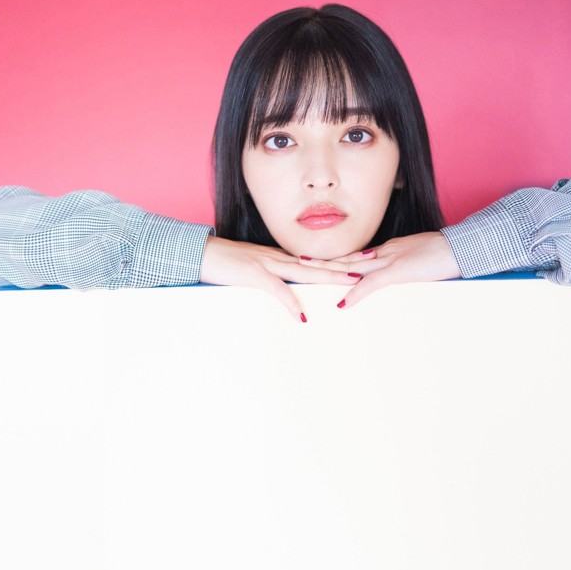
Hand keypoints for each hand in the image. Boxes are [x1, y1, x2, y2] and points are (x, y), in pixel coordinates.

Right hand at [200, 235, 364, 321]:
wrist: (200, 253)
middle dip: (345, 263)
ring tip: (350, 283)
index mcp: (280, 257)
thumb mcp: (253, 269)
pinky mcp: (253, 274)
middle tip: (371, 265)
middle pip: (319, 262)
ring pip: (305, 271)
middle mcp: (278, 258)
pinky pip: (275, 289)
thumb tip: (287, 288)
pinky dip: (289, 302)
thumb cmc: (224, 263)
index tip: (362, 260)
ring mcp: (267, 264)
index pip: (316, 259)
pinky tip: (301, 316)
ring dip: (329, 276)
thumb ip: (271, 276)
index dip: (340, 259)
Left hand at [299, 231, 460, 309]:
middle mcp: (384, 253)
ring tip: (306, 271)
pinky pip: (372, 283)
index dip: (336, 260)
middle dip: (322, 261)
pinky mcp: (398, 271)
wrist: (463, 248)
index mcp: (388, 251)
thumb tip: (393, 274)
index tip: (318, 262)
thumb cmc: (446, 253)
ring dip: (328, 271)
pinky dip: (356, 293)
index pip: (355, 256)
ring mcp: (389, 261)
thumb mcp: (418, 260)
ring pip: (351, 266)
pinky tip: (342, 302)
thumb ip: (401, 266)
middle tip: (299, 261)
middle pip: (346, 258)